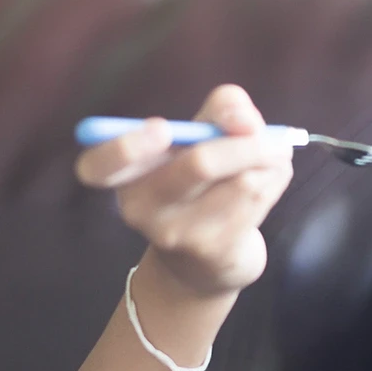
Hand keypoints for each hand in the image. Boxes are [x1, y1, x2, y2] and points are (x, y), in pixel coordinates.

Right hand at [76, 85, 293, 296]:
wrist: (208, 260)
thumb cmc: (201, 181)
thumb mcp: (201, 134)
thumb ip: (223, 109)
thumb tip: (244, 120)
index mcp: (125, 174)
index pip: (96, 168)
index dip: (125, 148)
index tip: (162, 128)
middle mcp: (141, 208)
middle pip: (200, 164)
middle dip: (244, 141)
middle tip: (258, 130)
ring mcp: (178, 234)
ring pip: (244, 181)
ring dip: (267, 160)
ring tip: (267, 157)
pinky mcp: (214, 251)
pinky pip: (259, 200)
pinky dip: (274, 178)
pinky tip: (267, 180)